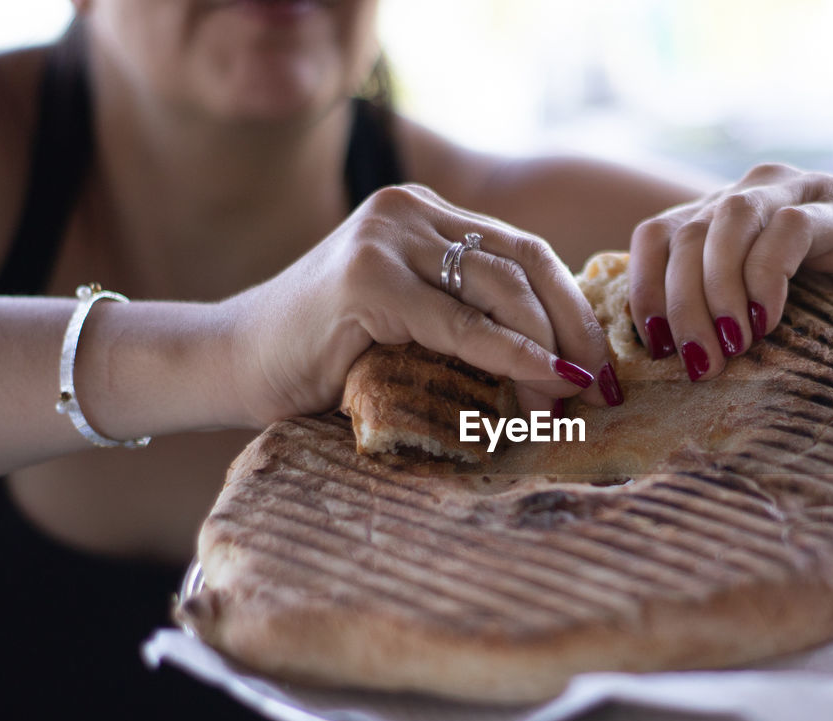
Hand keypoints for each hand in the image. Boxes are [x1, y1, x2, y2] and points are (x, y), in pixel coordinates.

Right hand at [221, 184, 619, 426]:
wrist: (233, 363)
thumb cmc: (326, 358)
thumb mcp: (414, 326)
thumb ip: (472, 320)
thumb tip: (565, 364)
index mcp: (426, 214)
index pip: (526, 253)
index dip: (573, 308)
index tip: (599, 364)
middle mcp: (409, 210)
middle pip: (526, 262)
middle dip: (574, 327)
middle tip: (599, 385)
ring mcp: (385, 235)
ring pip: (501, 287)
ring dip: (547, 347)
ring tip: (567, 397)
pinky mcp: (365, 275)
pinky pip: (460, 321)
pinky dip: (509, 353)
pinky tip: (542, 379)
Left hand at [628, 163, 832, 380]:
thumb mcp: (762, 316)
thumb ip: (715, 320)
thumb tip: (659, 367)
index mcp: (720, 216)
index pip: (655, 237)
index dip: (644, 290)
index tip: (654, 349)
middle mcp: (752, 192)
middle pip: (686, 234)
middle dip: (681, 304)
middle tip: (698, 362)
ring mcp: (798, 192)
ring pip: (729, 221)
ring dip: (719, 288)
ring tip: (732, 342)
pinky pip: (789, 229)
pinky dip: (768, 276)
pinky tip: (770, 319)